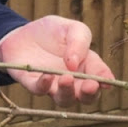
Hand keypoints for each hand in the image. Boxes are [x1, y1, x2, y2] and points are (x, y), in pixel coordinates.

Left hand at [0, 15, 114, 106]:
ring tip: (66, 78)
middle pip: (85, 96)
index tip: (105, 81)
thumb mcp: (69, 27)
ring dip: (67, 92)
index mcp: (86, 66)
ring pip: (64, 99)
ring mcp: (53, 85)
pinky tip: (46, 76)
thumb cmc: (51, 31)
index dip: (105, 80)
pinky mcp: (32, 83)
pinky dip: (43, 86)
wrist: (21, 33)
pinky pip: (39, 90)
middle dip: (89, 93)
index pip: (100, 77)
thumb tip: (75, 63)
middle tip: (90, 85)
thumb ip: (78, 41)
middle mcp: (73, 81)